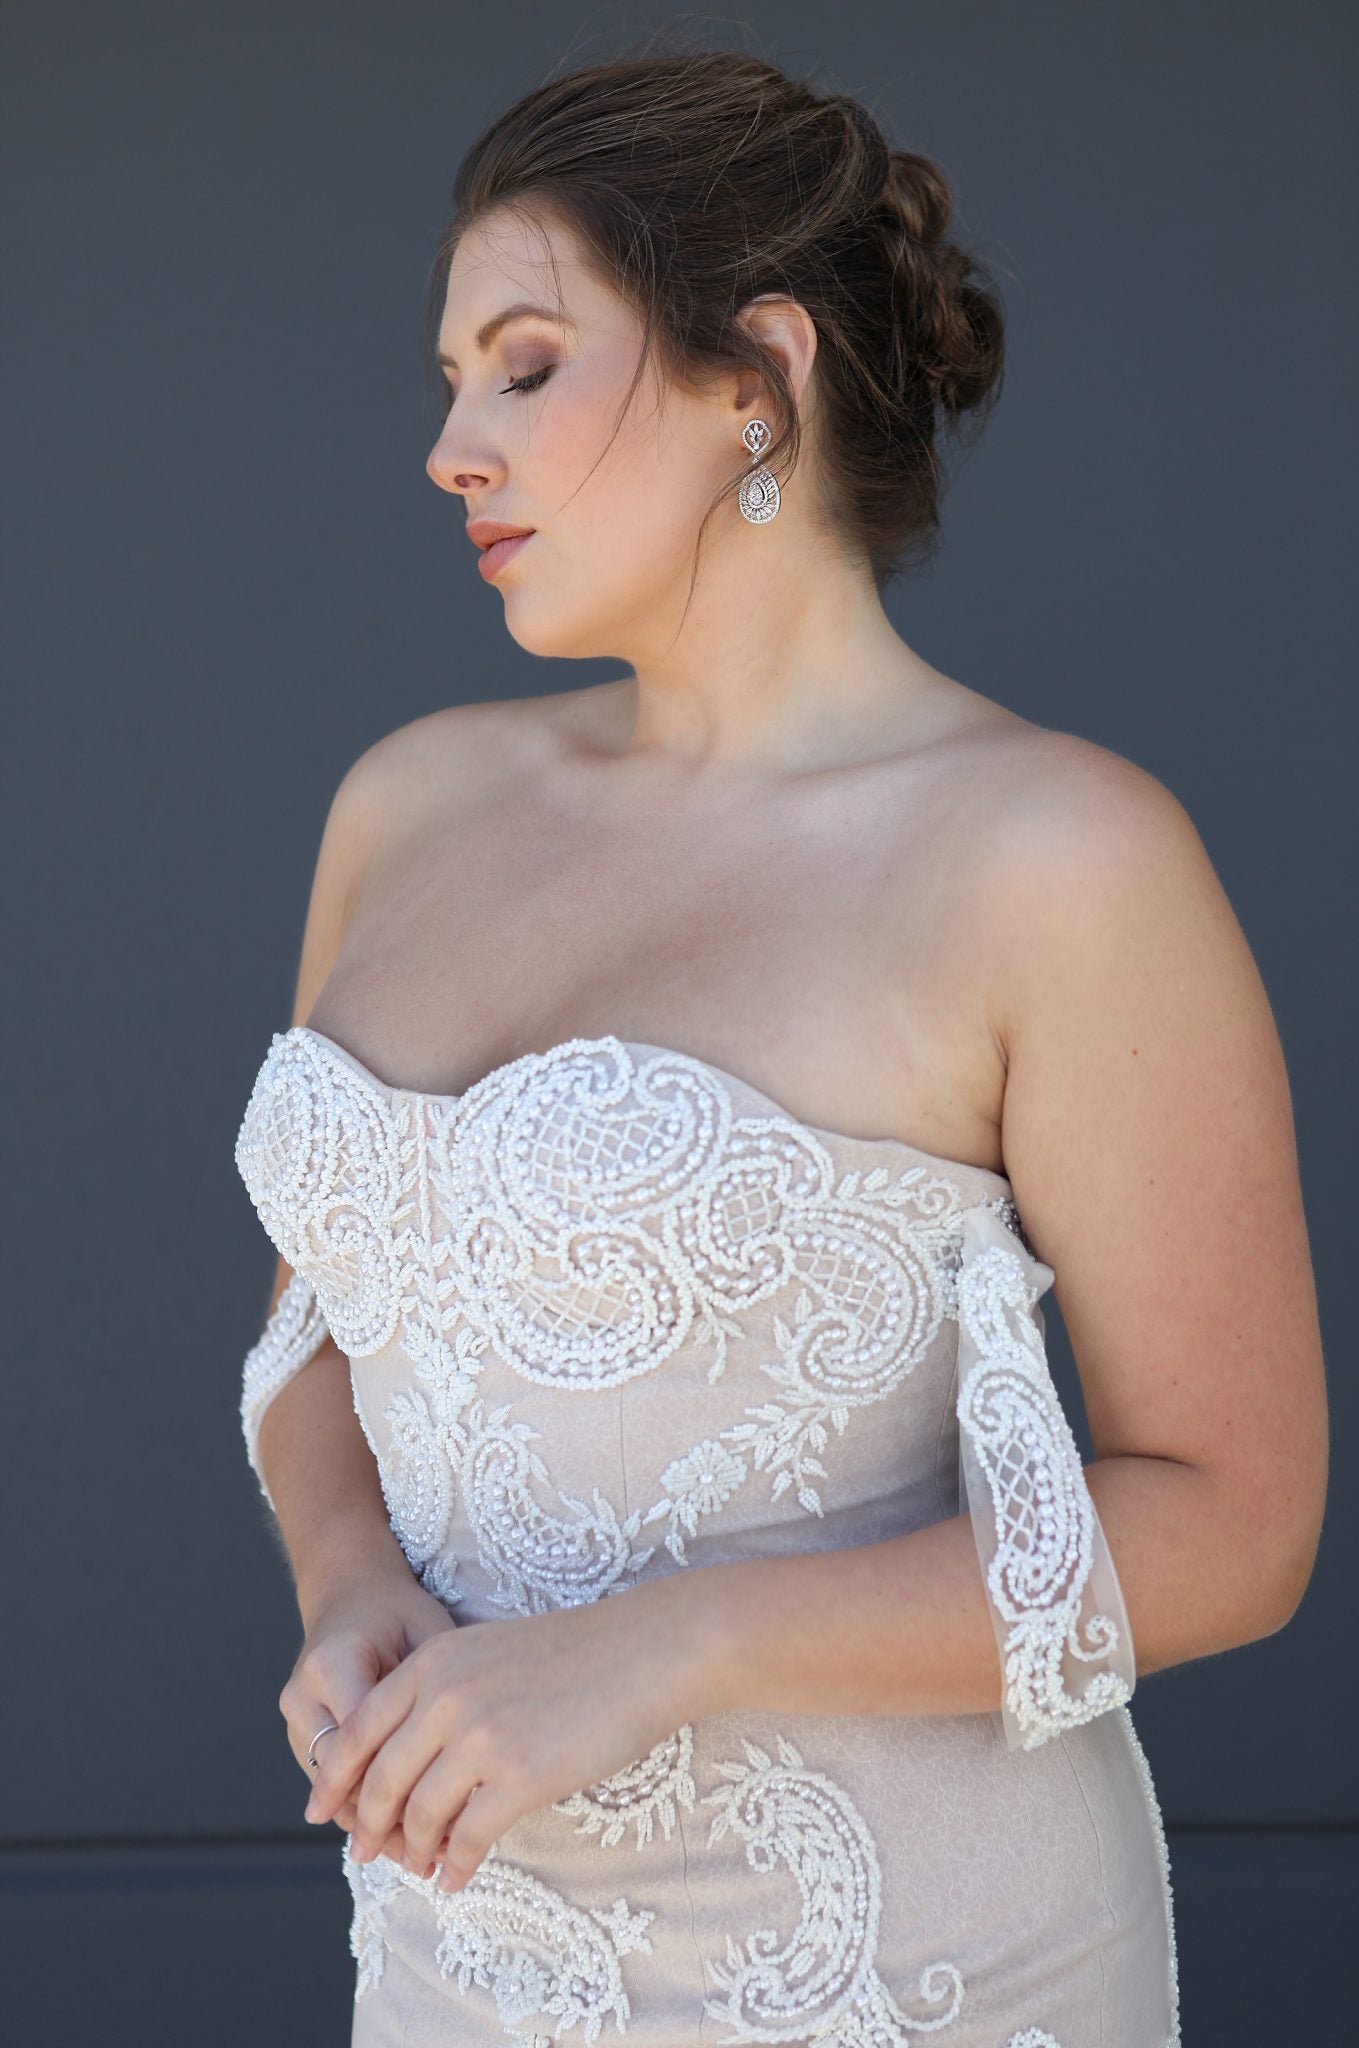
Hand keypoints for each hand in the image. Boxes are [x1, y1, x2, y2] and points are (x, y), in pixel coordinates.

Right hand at [279, 1560, 460, 1869]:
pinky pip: (331, 1783)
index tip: (449, 1821)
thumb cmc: (399, 1611)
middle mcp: (303, 1695)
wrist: (349, 1590)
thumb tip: (471, 1758)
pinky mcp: (299, 1733)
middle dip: (387, 1821)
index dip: (406, 1789)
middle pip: (343, 1778)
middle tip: (434, 1856)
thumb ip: (439, 1689)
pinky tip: (403, 1834)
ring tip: (421, 1857)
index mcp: (334, 1664)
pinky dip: (364, 1809)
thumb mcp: (429, 1634)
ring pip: (332, 1790)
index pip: (366, 1745)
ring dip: (373, 1825)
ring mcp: (295, 1717)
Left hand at [302, 1579, 701, 1891]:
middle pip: (380, 1781)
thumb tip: (409, 1757)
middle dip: (367, 1826)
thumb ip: (442, 1693)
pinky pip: (468, 1839)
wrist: (643, 1651)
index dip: (334, 1779)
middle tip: (362, 1854)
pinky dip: (457, 1864)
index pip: (357, 1731)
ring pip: (420, 1815)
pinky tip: (458, 1877)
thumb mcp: (488, 1652)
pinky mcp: (518, 1778)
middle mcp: (444, 1699)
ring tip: (420, 1868)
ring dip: (415, 1851)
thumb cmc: (577, 1653)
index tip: (320, 1811)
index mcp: (432, 1663)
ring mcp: (479, 1739)